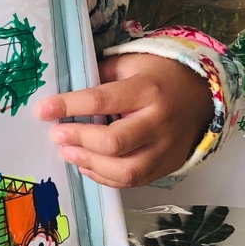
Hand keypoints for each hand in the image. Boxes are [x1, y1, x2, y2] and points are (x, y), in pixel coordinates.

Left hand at [36, 52, 213, 188]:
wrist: (202, 96)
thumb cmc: (157, 76)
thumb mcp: (130, 64)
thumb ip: (100, 76)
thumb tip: (65, 95)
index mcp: (148, 90)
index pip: (101, 100)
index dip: (68, 106)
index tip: (42, 110)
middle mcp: (159, 122)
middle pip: (114, 142)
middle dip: (80, 139)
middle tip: (56, 135)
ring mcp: (165, 149)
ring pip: (126, 170)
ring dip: (90, 164)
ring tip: (68, 153)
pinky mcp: (166, 167)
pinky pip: (133, 182)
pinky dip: (105, 178)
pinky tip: (86, 165)